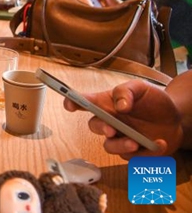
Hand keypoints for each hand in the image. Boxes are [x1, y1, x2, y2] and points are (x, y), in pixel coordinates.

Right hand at [63, 80, 183, 158]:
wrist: (176, 120)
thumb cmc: (153, 101)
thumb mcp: (141, 88)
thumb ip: (127, 92)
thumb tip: (119, 106)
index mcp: (106, 104)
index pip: (84, 102)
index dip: (72, 102)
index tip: (69, 105)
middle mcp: (109, 122)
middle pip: (94, 126)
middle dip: (100, 128)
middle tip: (111, 130)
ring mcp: (120, 138)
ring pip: (110, 146)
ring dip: (121, 145)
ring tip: (136, 143)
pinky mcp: (133, 153)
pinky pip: (133, 157)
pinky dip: (147, 152)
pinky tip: (159, 143)